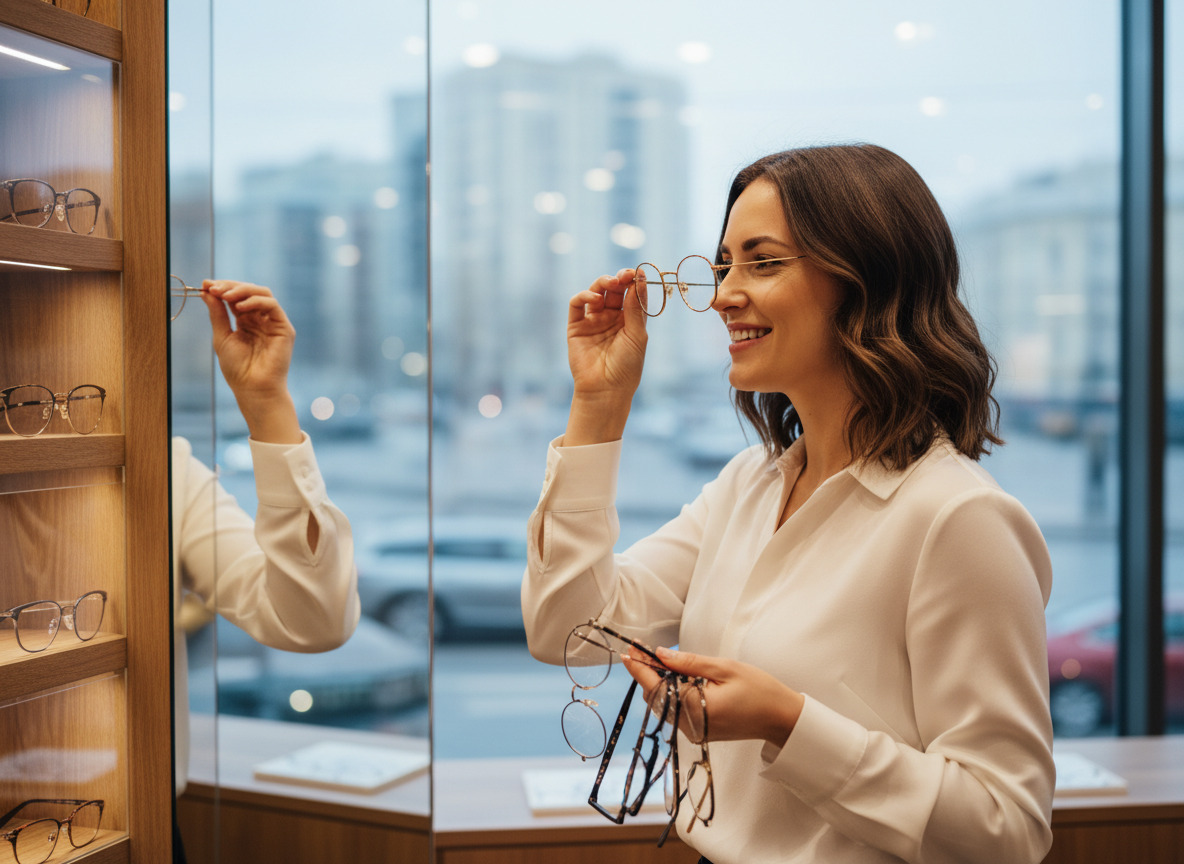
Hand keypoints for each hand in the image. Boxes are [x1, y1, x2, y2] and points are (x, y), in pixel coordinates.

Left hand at [201, 280, 301, 444]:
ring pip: (262, 293)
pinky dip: (255, 301)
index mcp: (246, 321)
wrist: (253, 388)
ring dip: (242, 290)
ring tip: (225, 295)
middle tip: (214, 288)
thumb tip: (207, 290)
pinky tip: (240, 307)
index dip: (222, 288)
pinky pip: (272, 305)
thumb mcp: (222, 336)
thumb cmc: (237, 368)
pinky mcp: (284, 328)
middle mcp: (261, 319)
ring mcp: (273, 322)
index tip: (206, 285)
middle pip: (249, 291)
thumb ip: (217, 313)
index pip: (236, 297)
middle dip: (230, 286)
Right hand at [567, 269, 647, 395]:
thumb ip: (636, 308)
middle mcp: (611, 318)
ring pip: (596, 292)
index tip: (638, 273)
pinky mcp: (576, 326)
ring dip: (603, 282)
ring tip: (612, 282)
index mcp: (628, 320)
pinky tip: (595, 297)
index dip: (634, 282)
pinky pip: (577, 304)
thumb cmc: (627, 366)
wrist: (606, 389)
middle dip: (620, 279)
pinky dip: (584, 295)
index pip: (631, 295)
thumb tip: (639, 279)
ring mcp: (593, 321)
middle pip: (614, 290)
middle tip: (626, 274)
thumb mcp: (637, 335)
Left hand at [621, 647, 804, 747]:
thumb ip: (689, 662)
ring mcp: (693, 731)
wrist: (781, 718)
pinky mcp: (699, 732)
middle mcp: (689, 725)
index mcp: (694, 708)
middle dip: (647, 674)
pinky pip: (675, 711)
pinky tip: (675, 679)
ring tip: (658, 662)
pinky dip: (670, 694)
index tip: (629, 650)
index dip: (639, 667)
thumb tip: (659, 654)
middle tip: (644, 651)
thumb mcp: (724, 668)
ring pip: (663, 705)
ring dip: (658, 684)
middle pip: (655, 698)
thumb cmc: (758, 690)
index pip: (655, 686)